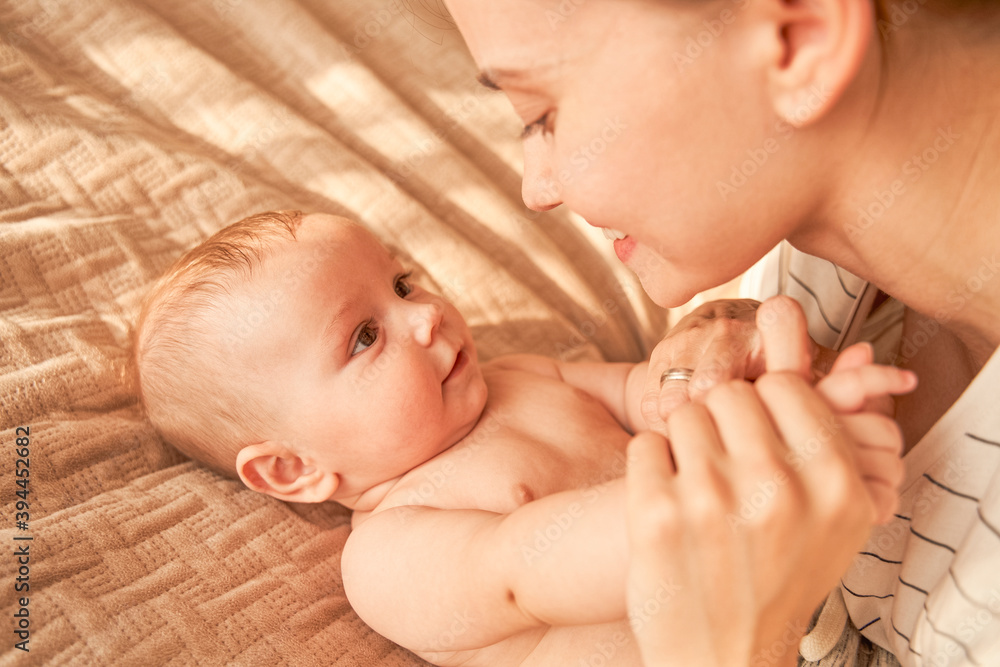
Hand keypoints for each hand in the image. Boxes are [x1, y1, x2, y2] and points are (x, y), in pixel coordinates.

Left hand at [625, 297, 908, 665]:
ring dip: (684, 442)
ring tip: (695, 488)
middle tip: (721, 465)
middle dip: (721, 421)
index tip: (755, 430)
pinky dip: (650, 466)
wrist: (726, 657)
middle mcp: (779, 488)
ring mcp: (714, 499)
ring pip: (684, 412)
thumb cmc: (778, 582)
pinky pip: (646, 443)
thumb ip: (831, 446)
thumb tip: (823, 365)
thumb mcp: (835, 521)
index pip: (786, 386)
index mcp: (834, 483)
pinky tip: (665, 503)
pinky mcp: (657, 513)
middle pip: (731, 393)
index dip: (765, 405)